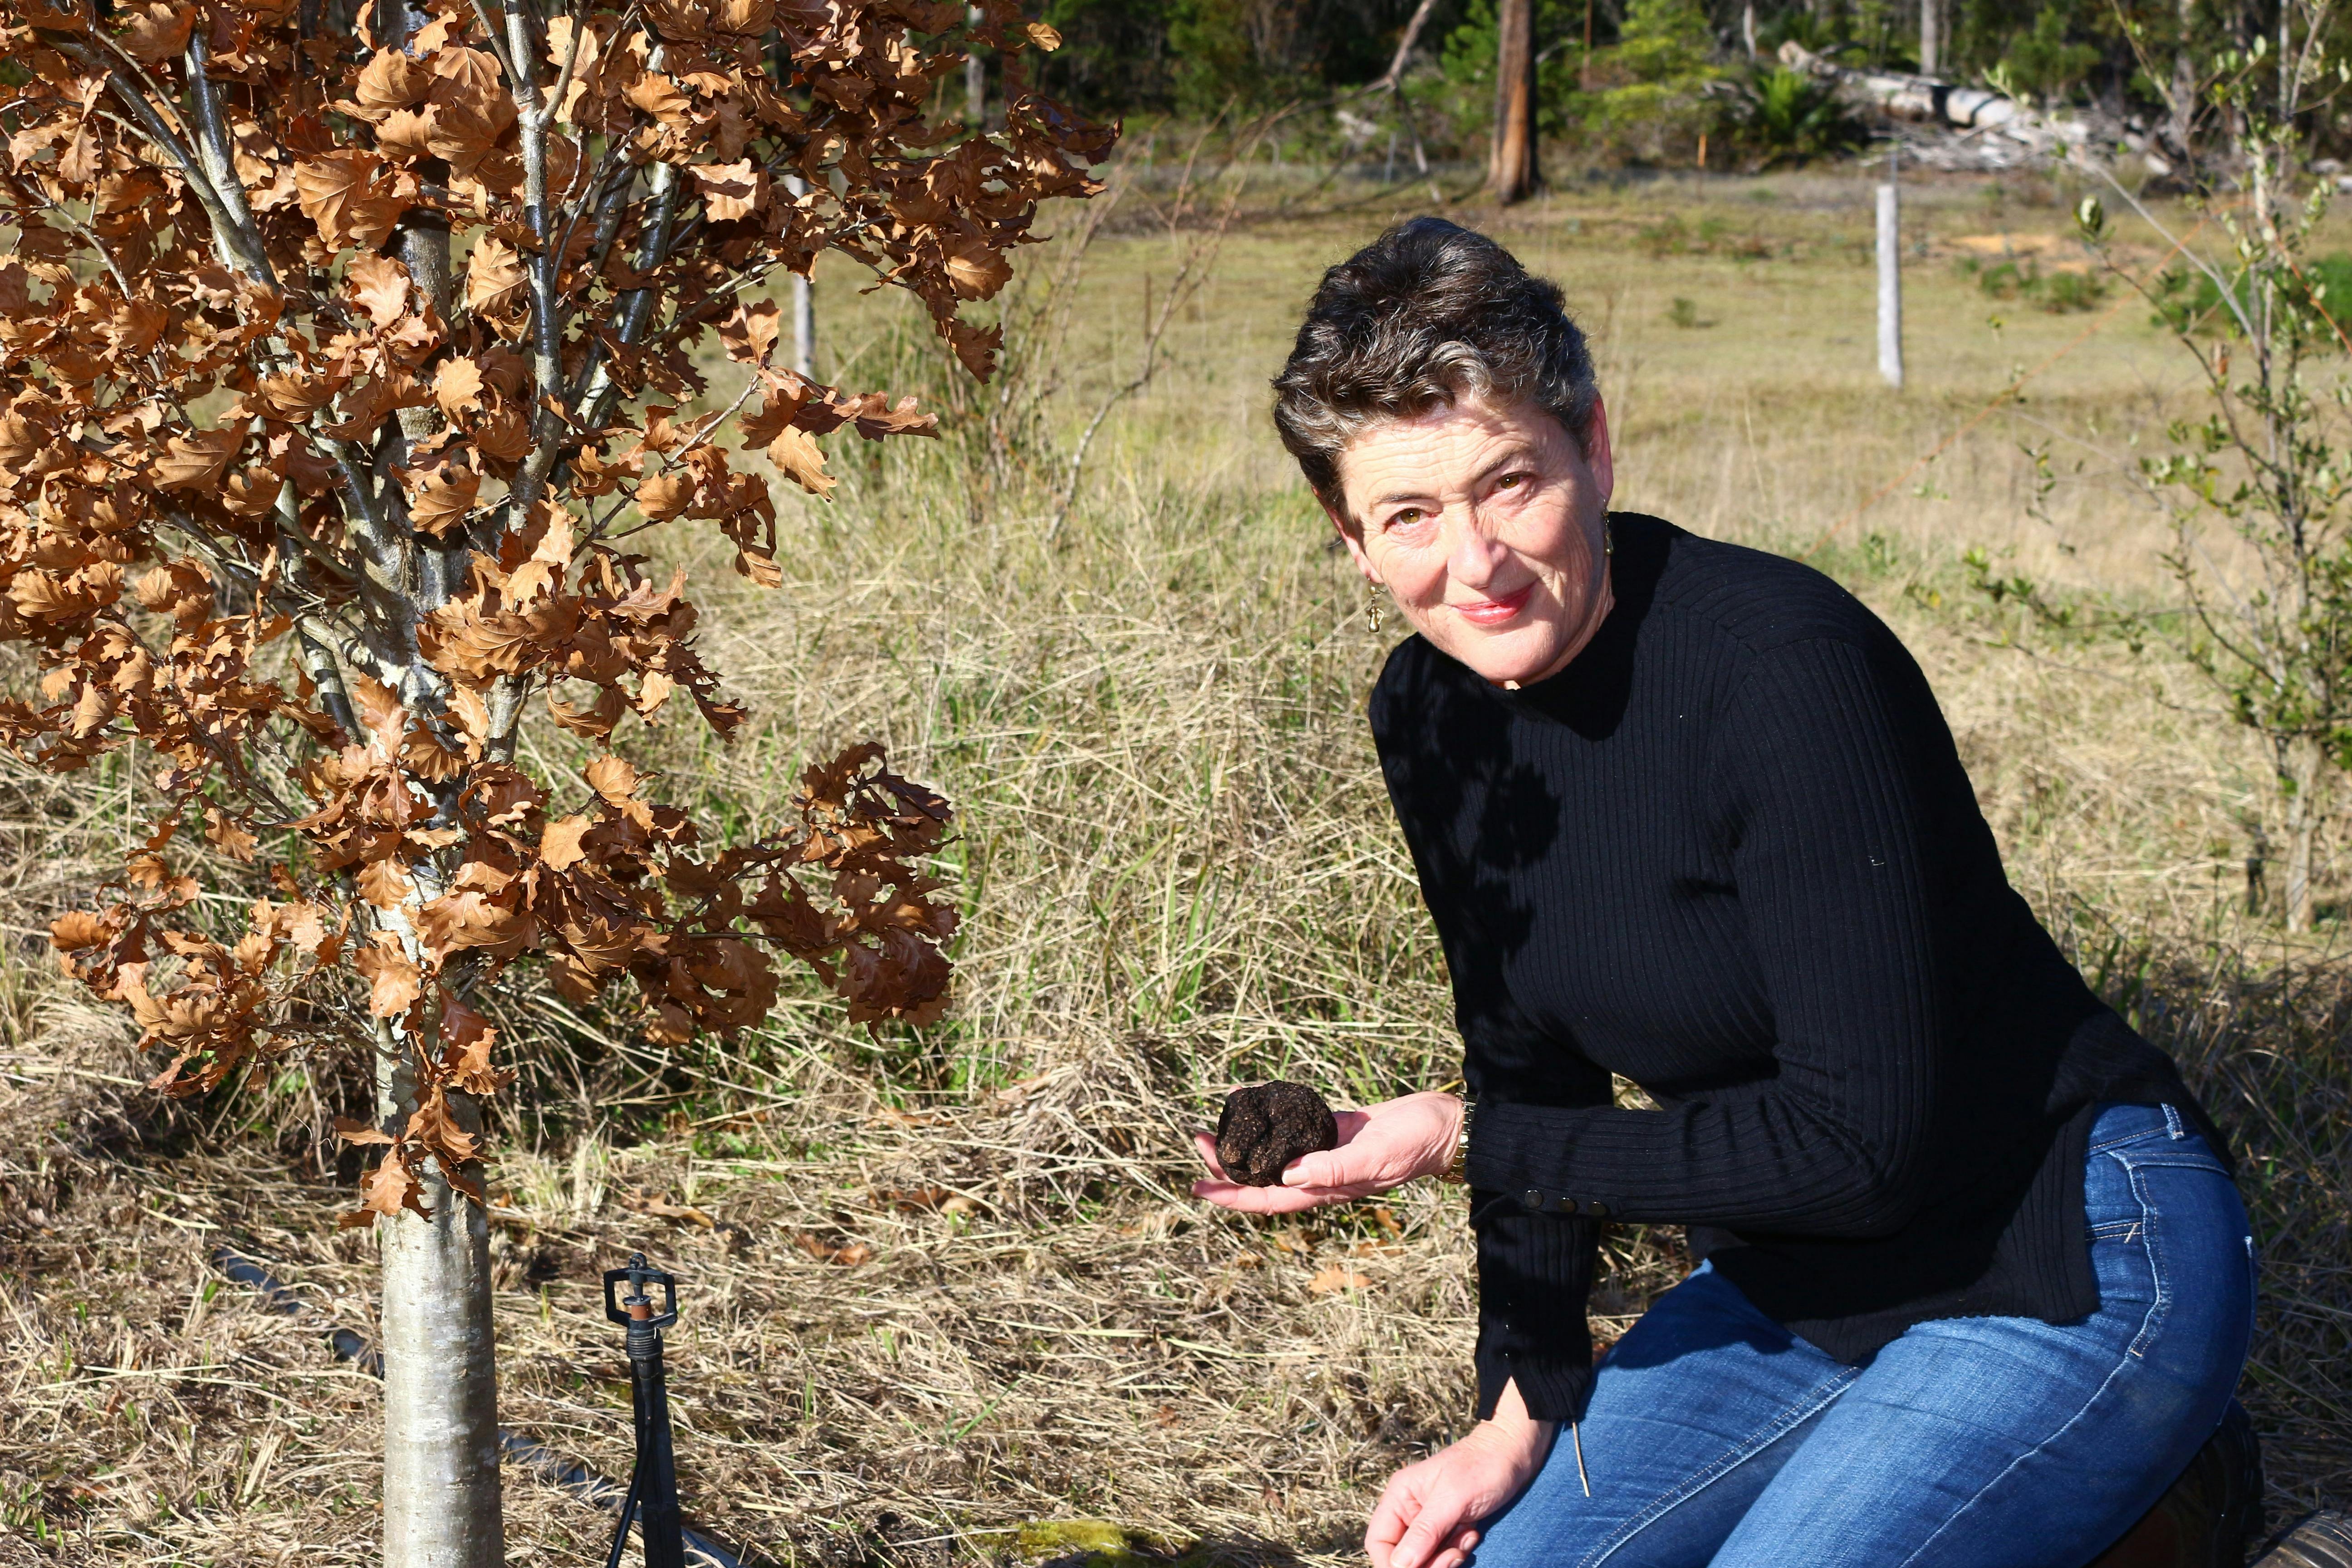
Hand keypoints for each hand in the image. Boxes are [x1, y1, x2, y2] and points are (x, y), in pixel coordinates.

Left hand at [1191, 1090, 1460, 1213]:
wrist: (1440, 1126)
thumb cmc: (1412, 1145)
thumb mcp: (1373, 1158)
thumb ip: (1333, 1169)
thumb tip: (1288, 1176)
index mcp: (1324, 1189)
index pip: (1266, 1199)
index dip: (1231, 1195)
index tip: (1198, 1185)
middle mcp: (1318, 1175)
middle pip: (1261, 1175)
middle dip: (1227, 1162)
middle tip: (1198, 1138)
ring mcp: (1324, 1152)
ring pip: (1272, 1152)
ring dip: (1245, 1140)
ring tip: (1217, 1121)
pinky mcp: (1333, 1130)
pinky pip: (1292, 1128)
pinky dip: (1270, 1116)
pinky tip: (1256, 1098)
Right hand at [1366, 1382, 1554, 1567]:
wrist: (1513, 1453)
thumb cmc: (1482, 1467)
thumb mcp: (1452, 1500)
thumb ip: (1424, 1532)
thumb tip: (1398, 1566)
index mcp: (1400, 1497)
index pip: (1379, 1541)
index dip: (1392, 1563)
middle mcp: (1409, 1510)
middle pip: (1402, 1555)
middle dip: (1426, 1563)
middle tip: (1454, 1556)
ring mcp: (1429, 1520)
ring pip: (1425, 1558)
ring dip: (1445, 1558)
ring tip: (1467, 1539)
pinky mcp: (1448, 1527)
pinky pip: (1443, 1553)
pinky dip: (1457, 1551)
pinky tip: (1472, 1534)